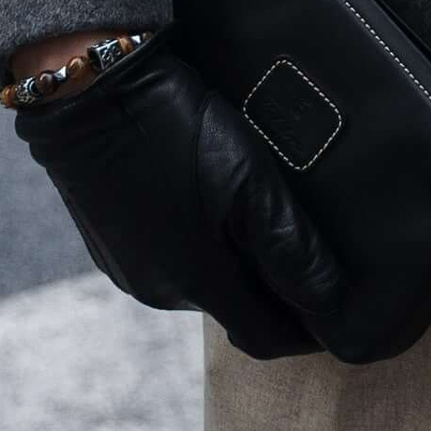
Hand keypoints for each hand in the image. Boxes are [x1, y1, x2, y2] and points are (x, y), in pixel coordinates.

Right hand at [17, 28, 362, 362]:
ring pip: (203, 284)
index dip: (308, 331)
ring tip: (267, 224)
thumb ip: (289, 248)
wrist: (88, 92)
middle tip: (315, 257)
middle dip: (275, 295)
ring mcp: (129, 269)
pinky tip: (216, 208)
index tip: (342, 314)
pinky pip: (171, 261)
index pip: (265, 337)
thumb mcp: (248, 181)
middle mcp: (160, 289)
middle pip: (236, 310)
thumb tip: (331, 306)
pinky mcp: (111, 246)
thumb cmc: (175, 130)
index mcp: (197, 281)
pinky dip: (202, 247)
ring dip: (237, 267)